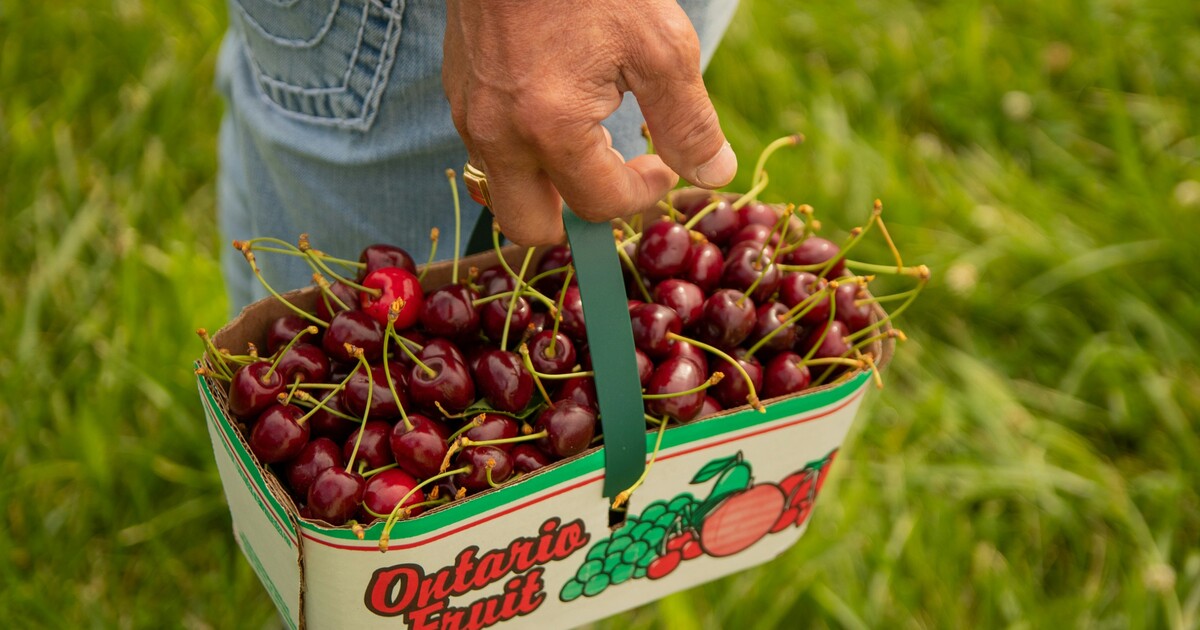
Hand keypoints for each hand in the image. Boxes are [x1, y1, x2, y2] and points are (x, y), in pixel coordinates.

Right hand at [443, 0, 736, 245]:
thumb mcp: (660, 45)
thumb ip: (688, 121)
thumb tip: (715, 175)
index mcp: (549, 129)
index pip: (599, 205)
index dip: (642, 195)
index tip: (662, 164)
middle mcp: (497, 134)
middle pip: (529, 227)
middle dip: (576, 220)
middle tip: (613, 181)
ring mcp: (468, 114)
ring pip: (502, 190)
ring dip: (547, 185)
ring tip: (588, 141)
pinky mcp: (457, 91)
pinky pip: (486, 149)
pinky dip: (523, 151)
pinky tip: (556, 109)